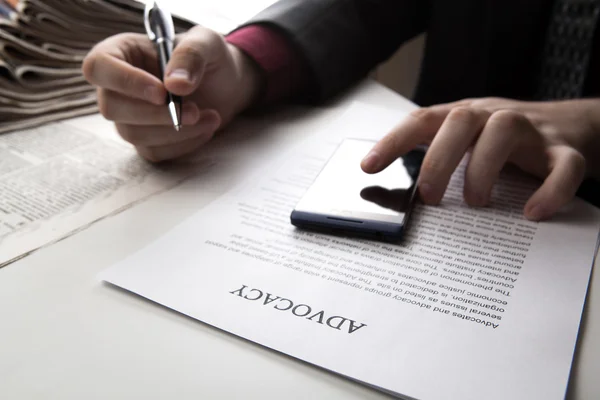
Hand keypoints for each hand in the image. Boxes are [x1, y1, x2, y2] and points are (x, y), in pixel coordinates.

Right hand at [82, 26, 262, 161]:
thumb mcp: (207, 43)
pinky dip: (182, 144)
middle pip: (112, 107)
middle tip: (195, 111)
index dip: (125, 82)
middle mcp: (116, 86)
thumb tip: (175, 85)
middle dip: (156, 114)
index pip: (99, 67)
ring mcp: (129, 116)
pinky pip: (153, 151)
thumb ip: (191, 55)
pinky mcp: (146, 140)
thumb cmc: (211, 57)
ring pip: (132, 134)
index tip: (162, 92)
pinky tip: (205, 129)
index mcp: (121, 52)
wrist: (227, 85)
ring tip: (210, 117)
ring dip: (175, 132)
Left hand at [361, 98, 599, 220]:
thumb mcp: (465, 142)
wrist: (569, 126)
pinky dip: (550, 191)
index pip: (422, 120)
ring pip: (505, 131)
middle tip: (429, 197)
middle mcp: (494, 116)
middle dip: (439, 159)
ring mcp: (531, 131)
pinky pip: (563, 166)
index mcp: (464, 116)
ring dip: (484, 168)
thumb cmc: (502, 140)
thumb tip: (390, 196)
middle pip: (461, 122)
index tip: (368, 167)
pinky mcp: (564, 151)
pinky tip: (532, 213)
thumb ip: (435, 159)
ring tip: (475, 202)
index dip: (393, 141)